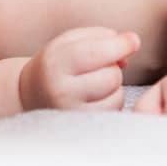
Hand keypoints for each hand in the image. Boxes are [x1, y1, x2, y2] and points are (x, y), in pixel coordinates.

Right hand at [18, 27, 140, 110]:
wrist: (32, 96)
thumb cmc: (57, 64)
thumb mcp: (69, 42)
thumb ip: (100, 36)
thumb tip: (134, 42)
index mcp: (55, 64)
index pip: (95, 53)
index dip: (120, 45)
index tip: (134, 41)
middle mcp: (61, 92)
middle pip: (111, 75)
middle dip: (113, 66)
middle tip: (99, 66)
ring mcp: (72, 114)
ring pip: (117, 94)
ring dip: (114, 85)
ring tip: (95, 82)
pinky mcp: (84, 130)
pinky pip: (115, 110)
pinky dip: (113, 100)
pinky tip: (97, 97)